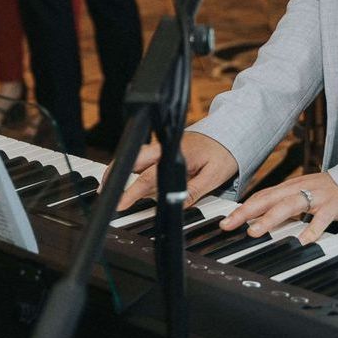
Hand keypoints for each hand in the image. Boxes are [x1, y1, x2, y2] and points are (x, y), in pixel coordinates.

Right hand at [115, 131, 238, 210]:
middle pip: (134, 160)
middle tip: (103, 190)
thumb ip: (195, 190)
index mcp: (177, 155)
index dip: (132, 191)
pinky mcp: (169, 147)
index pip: (149, 176)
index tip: (121, 203)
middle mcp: (167, 148)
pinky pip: (147, 157)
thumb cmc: (224, 153)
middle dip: (115, 174)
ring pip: (138, 157)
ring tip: (111, 186)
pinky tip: (132, 177)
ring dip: (124, 170)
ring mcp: (167, 146)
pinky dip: (135, 167)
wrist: (233, 132)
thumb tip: (177, 206)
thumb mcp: (214, 176)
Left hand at [221, 171, 337, 245]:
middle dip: (247, 211)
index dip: (243, 208)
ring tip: (255, 232)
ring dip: (270, 219)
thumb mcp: (302, 195)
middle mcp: (299, 189)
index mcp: (290, 188)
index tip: (226, 222)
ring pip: (290, 205)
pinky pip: (321, 218)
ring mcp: (316, 196)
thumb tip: (258, 220)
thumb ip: (282, 206)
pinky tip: (302, 241)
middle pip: (269, 198)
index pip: (262, 196)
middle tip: (230, 225)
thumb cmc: (325, 192)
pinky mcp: (333, 206)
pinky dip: (311, 229)